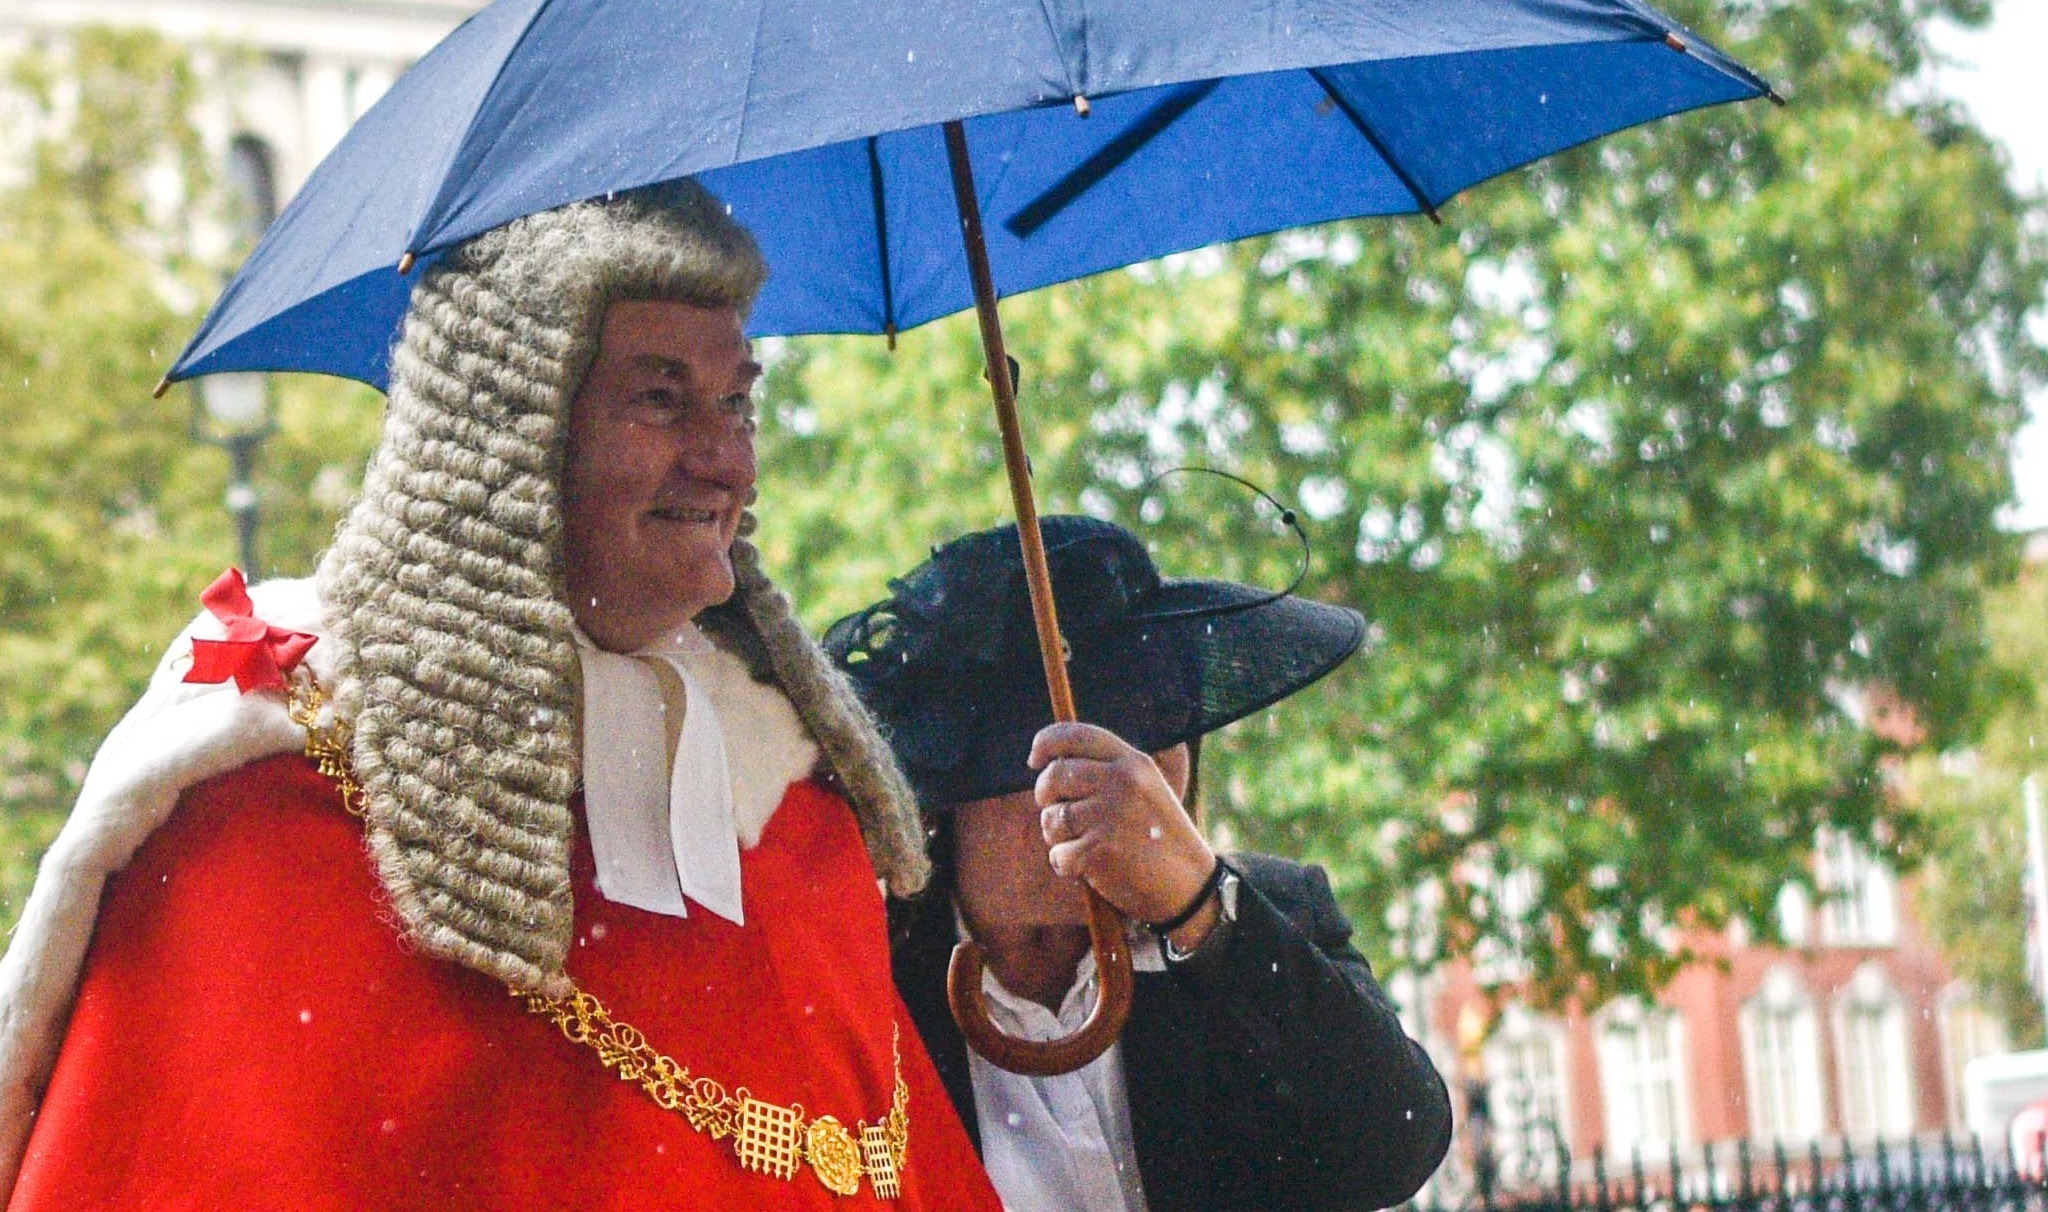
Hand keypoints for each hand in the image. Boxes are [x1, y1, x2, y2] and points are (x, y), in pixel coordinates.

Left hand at [1029, 723, 1217, 932]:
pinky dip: (1066, 865)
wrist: (1190, 887)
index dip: (1046, 743)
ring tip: (1083, 844)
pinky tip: (1090, 868)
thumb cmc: (1161, 839)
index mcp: (1134, 762)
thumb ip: (1109, 770)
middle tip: (1057, 812)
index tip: (1034, 759)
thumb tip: (1053, 760)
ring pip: (1051, 817)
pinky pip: (1058, 854)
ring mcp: (1109, 816)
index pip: (1075, 736)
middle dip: (1045, 796)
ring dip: (1057, 836)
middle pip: (1054, 776)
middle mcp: (1121, 782)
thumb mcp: (1148, 789)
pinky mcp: (1098, 850)